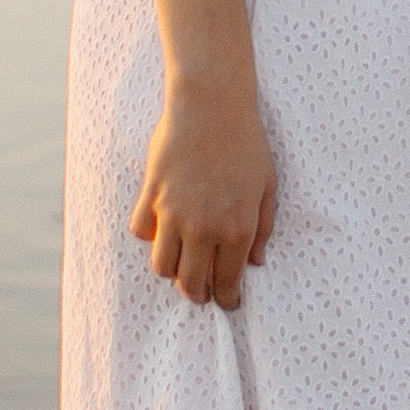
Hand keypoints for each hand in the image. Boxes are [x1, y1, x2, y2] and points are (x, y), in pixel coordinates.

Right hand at [129, 77, 277, 306]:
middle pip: (190, 283)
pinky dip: (150, 235)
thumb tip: (255, 262)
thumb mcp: (268, 186)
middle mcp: (203, 228)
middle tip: (201, 293)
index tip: (227, 302)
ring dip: (171, 271)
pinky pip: (141, 231)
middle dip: (197, 294)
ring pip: (161, 266)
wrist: (212, 106)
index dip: (226, 298)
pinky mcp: (150, 195)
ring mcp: (173, 213)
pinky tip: (162, 228)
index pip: (227, 281)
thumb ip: (262, 228)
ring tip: (181, 264)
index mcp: (237, 228)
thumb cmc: (246, 143)